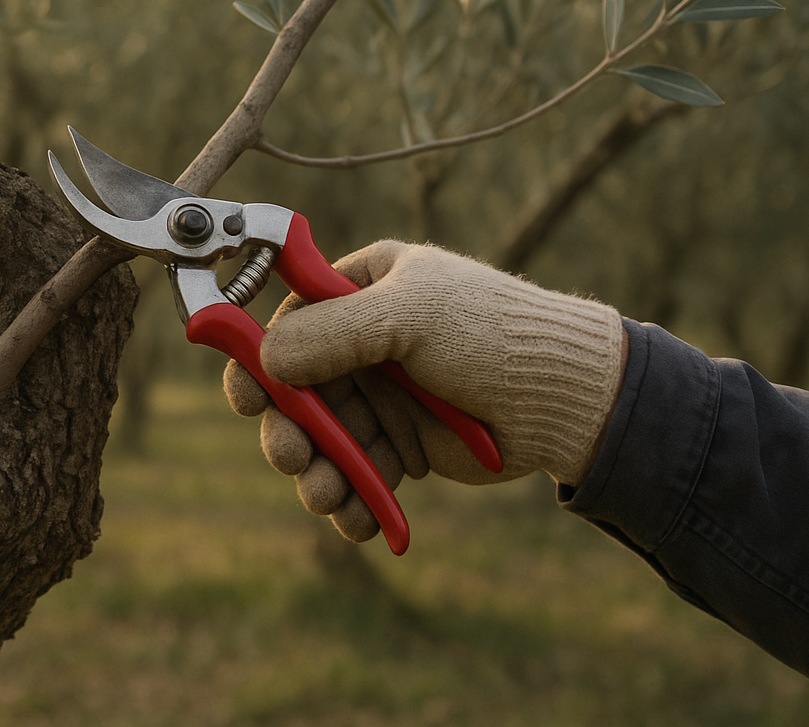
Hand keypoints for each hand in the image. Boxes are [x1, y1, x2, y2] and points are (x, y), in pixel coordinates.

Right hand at [223, 240, 626, 542]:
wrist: (565, 401)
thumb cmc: (493, 335)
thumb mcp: (409, 316)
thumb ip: (331, 333)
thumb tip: (264, 358)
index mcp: (363, 288)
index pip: (288, 322)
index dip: (257, 360)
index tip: (243, 397)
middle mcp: (363, 342)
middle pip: (294, 391)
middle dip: (287, 430)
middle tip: (291, 458)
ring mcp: (380, 396)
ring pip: (322, 440)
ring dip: (318, 473)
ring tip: (330, 498)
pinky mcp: (400, 446)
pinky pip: (357, 474)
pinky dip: (353, 499)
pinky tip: (358, 519)